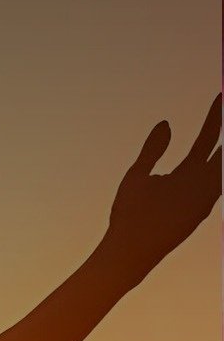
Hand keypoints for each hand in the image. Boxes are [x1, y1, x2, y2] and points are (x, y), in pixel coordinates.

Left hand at [97, 94, 221, 283]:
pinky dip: (222, 163)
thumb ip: (154, 149)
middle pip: (221, 148)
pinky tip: (223, 151)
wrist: (126, 244)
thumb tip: (167, 123)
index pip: (207, 140)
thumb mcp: (140, 173)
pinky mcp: (204, 202)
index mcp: (184, 173)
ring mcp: (203, 192)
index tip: (221, 95)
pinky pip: (221, 178)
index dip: (215, 118)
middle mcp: (199, 182)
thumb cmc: (129, 213)